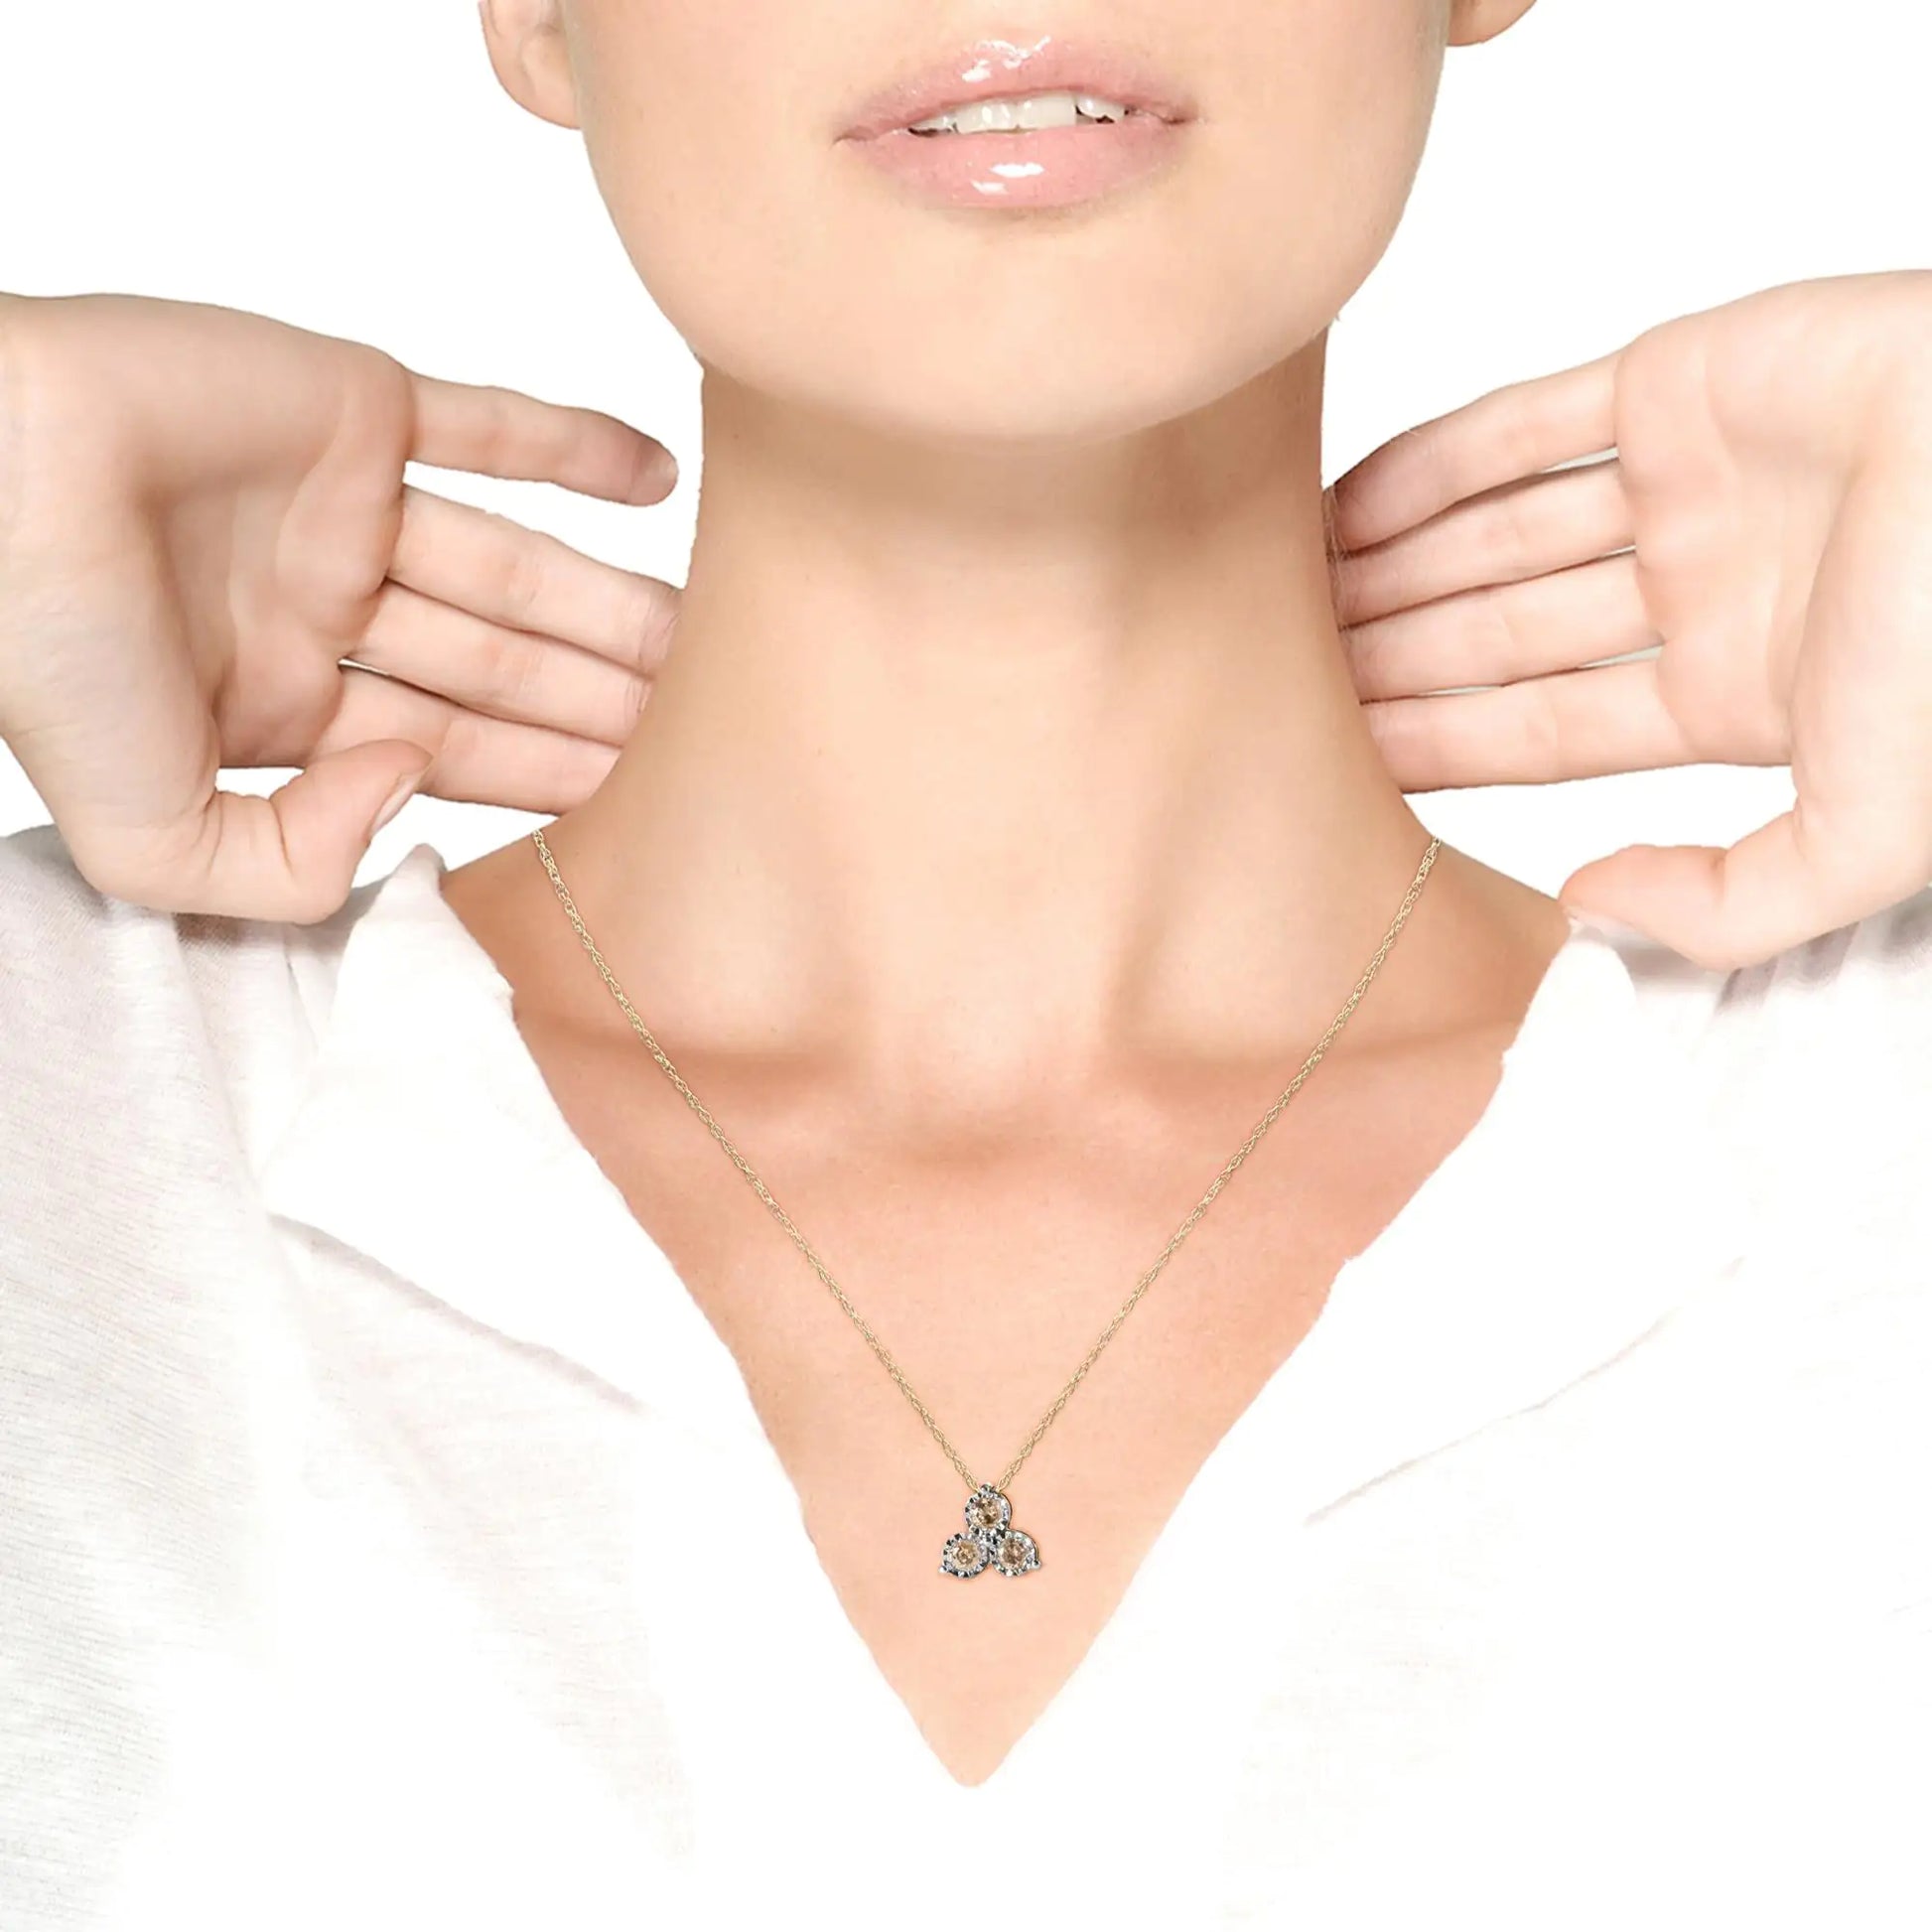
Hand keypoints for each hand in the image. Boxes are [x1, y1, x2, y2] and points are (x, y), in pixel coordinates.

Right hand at [0, 292, 678, 921]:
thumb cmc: (40, 654)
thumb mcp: (152, 840)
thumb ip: (292, 865)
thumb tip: (418, 790)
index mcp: (284, 712)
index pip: (456, 753)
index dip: (553, 776)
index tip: (654, 805)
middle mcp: (327, 612)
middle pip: (503, 664)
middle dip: (602, 702)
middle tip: (720, 729)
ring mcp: (344, 507)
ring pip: (515, 564)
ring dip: (611, 600)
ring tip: (714, 638)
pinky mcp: (352, 404)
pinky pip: (488, 423)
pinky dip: (576, 444)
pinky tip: (660, 477)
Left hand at [1323, 270, 1931, 970]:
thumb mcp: (1867, 836)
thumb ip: (1732, 902)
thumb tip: (1583, 901)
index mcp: (1732, 697)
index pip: (1538, 732)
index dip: (1432, 743)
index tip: (1326, 760)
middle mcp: (1697, 594)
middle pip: (1499, 636)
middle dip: (1391, 657)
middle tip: (1270, 679)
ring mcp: (1685, 487)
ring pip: (1495, 536)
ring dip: (1391, 567)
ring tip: (1278, 601)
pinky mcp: (1679, 380)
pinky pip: (1523, 428)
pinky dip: (1430, 465)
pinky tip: (1342, 509)